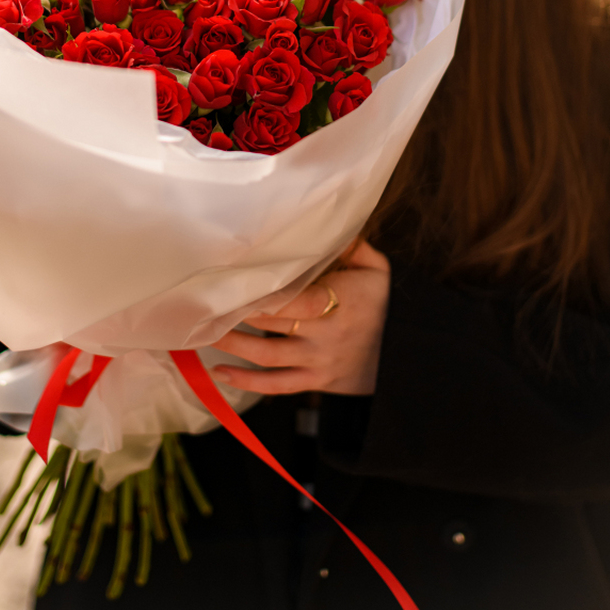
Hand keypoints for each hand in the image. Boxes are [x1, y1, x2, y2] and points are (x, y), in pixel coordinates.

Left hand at [212, 241, 390, 395]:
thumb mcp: (376, 269)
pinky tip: (219, 373)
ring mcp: (319, 361)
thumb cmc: (384, 305)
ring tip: (203, 332)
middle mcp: (327, 333)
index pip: (297, 297)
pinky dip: (246, 383)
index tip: (235, 281)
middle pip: (274, 323)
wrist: (405, 355)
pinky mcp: (315, 381)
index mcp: (342, 301)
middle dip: (238, 313)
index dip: (264, 293)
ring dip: (233, 344)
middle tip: (205, 302)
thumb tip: (324, 223)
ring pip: (267, 356)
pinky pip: (276, 386)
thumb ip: (351, 246)